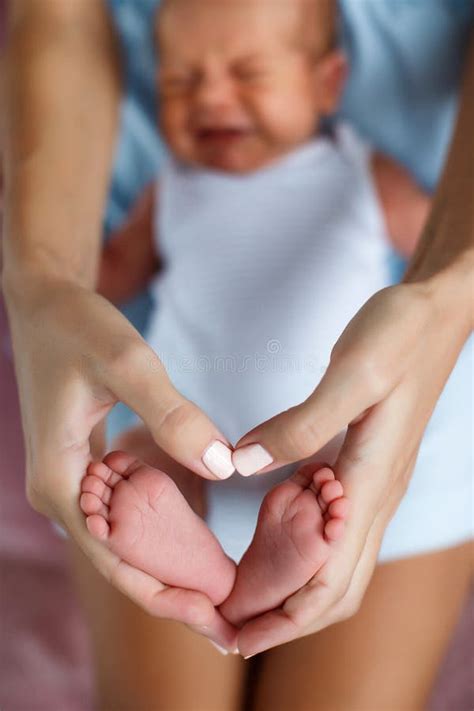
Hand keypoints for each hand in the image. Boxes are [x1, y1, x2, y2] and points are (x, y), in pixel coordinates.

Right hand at [3, 275, 237, 648]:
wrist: (45, 301)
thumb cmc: (78, 327)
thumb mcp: (127, 365)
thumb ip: (172, 416)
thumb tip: (220, 467)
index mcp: (60, 481)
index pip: (116, 560)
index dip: (169, 594)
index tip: (219, 618)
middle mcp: (61, 492)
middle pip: (121, 561)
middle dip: (175, 593)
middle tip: (232, 623)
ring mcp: (72, 480)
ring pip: (123, 541)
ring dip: (168, 565)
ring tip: (222, 591)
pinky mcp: (86, 465)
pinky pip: (124, 512)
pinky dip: (157, 530)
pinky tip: (193, 539)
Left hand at [233, 279, 470, 654]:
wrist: (434, 314)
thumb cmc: (397, 335)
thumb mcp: (352, 372)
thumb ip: (301, 423)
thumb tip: (243, 466)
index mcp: (373, 480)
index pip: (332, 576)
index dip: (284, 615)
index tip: (235, 633)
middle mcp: (378, 494)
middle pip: (339, 587)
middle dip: (287, 620)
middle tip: (231, 631)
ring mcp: (376, 484)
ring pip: (340, 565)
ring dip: (294, 592)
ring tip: (245, 598)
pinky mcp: (367, 468)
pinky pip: (337, 530)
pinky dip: (304, 552)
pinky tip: (272, 539)